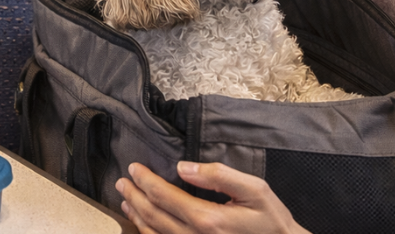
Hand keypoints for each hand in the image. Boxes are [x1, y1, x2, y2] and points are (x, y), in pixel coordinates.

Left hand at [115, 162, 309, 233]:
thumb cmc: (271, 221)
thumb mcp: (254, 190)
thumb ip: (219, 175)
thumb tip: (184, 168)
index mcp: (208, 220)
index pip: (164, 196)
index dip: (145, 181)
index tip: (134, 168)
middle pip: (153, 215)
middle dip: (134, 196)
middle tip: (123, 181)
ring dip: (137, 215)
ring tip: (126, 200)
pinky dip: (147, 233)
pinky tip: (142, 223)